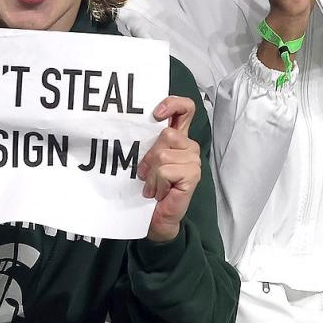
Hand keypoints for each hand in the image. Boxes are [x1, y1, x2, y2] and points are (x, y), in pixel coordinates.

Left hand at [139, 96, 199, 242]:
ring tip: (154, 186)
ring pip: (163, 155)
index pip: (185, 109)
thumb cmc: (149, 189)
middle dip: (149, 156)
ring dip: (151, 174)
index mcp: (178, 138)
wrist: (156, 218)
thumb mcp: (145, 161)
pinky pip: (166, 170)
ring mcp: (193, 161)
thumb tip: (129, 127)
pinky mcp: (193, 175)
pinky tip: (160, 192)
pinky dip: (157, 184)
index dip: (172, 104)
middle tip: (147, 174)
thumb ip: (147, 143)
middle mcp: (189, 146)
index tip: (155, 114)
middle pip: (167, 134)